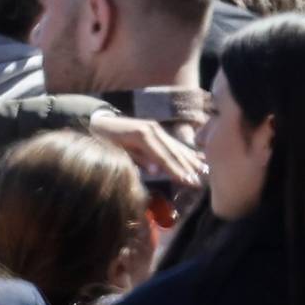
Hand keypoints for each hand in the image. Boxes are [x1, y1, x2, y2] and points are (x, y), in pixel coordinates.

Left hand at [89, 107, 207, 187]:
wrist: (101, 122)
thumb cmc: (106, 141)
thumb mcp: (118, 152)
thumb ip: (137, 159)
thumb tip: (157, 170)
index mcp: (142, 135)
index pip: (163, 156)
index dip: (176, 170)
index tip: (188, 181)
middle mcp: (152, 129)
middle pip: (173, 151)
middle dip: (187, 168)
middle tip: (199, 183)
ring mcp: (156, 128)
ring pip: (175, 146)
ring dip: (190, 160)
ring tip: (204, 172)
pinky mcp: (157, 129)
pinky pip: (173, 142)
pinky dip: (186, 151)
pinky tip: (197, 157)